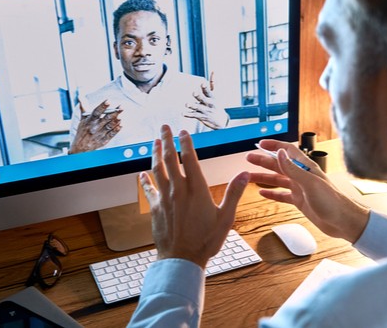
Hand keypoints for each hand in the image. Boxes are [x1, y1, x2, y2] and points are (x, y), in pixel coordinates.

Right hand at [68, 100, 121, 153]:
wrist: (80, 148)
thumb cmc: (82, 132)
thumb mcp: (82, 120)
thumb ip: (83, 108)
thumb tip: (81, 98)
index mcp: (89, 121)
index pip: (96, 112)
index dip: (102, 106)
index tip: (108, 101)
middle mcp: (95, 127)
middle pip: (106, 119)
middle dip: (114, 112)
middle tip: (121, 107)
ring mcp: (100, 134)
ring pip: (109, 126)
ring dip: (116, 121)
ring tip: (121, 116)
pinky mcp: (103, 140)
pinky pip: (111, 134)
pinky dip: (116, 130)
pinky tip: (121, 125)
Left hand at [138, 125, 249, 268]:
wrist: (182, 259)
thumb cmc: (205, 240)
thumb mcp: (226, 217)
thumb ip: (234, 193)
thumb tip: (244, 173)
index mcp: (197, 189)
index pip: (189, 159)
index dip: (185, 143)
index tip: (183, 132)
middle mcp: (178, 190)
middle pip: (170, 159)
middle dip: (166, 141)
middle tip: (163, 127)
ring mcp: (165, 198)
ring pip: (158, 170)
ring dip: (155, 154)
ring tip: (155, 142)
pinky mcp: (156, 208)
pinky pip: (148, 190)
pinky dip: (144, 180)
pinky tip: (141, 173)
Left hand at [184, 72, 228, 129]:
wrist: (220, 120)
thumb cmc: (216, 103)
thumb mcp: (216, 93)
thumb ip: (213, 82)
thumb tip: (213, 70)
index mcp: (212, 97)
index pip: (209, 92)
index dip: (205, 88)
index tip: (202, 83)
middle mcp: (209, 104)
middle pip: (203, 99)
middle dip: (199, 96)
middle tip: (194, 92)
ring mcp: (205, 111)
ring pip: (198, 108)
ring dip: (192, 106)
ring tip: (186, 104)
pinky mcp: (201, 117)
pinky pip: (194, 115)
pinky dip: (188, 114)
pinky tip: (183, 113)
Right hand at [246, 139, 369, 243]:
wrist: (343, 221)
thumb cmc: (332, 202)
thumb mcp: (309, 184)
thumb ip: (293, 169)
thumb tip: (280, 153)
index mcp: (306, 167)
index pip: (288, 151)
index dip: (274, 146)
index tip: (260, 144)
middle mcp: (302, 176)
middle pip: (279, 164)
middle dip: (264, 160)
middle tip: (249, 158)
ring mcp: (300, 188)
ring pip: (278, 180)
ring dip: (264, 177)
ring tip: (250, 177)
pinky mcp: (300, 201)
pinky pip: (282, 195)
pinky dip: (272, 193)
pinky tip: (262, 193)